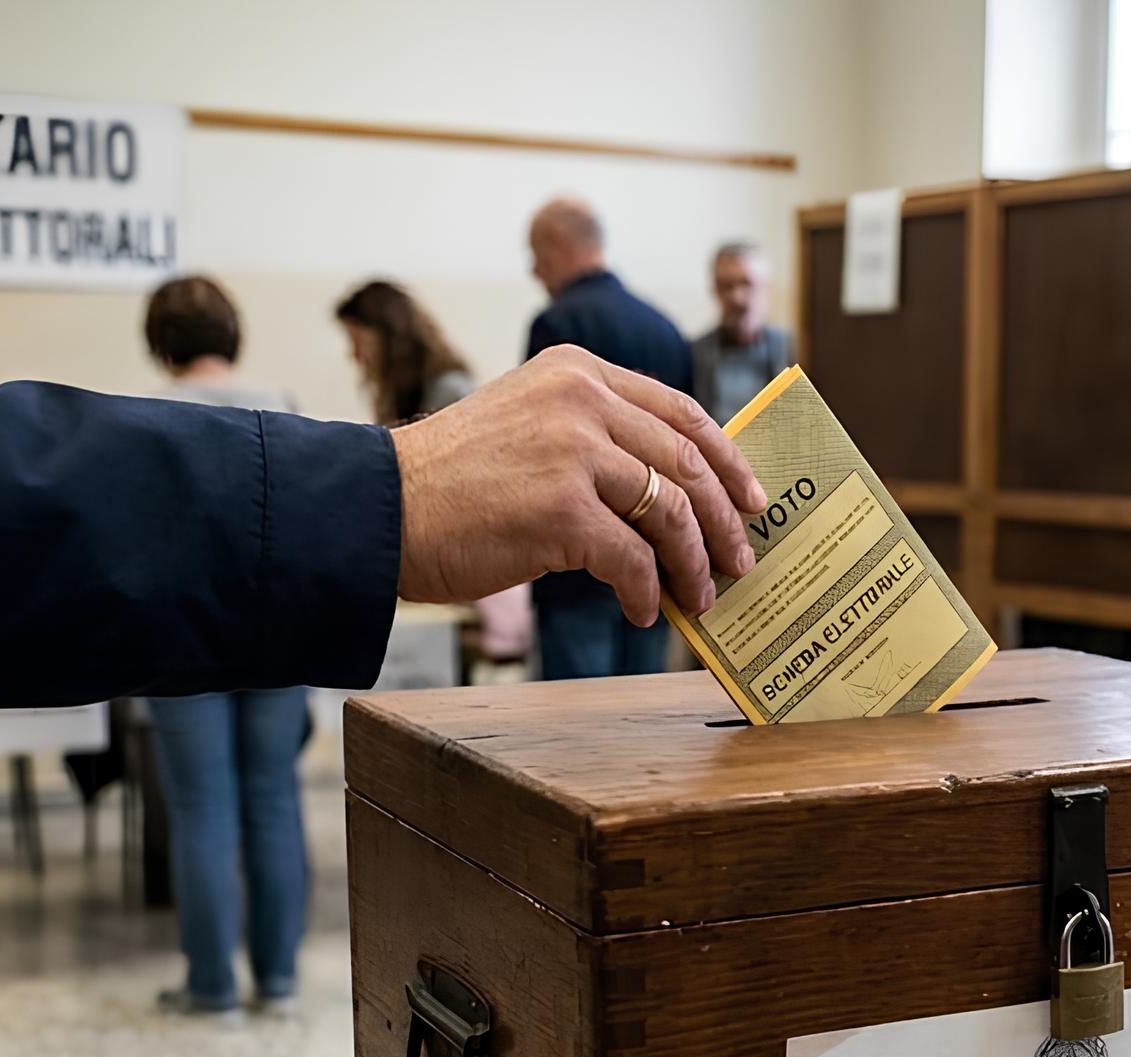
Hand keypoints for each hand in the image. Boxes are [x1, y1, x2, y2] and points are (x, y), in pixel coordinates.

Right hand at [388, 345, 760, 624]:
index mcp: (578, 372)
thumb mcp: (526, 425)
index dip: (725, 458)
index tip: (750, 497)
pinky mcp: (562, 509)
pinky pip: (632, 559)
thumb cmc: (449, 483)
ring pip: (671, 512)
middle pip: (688, 461)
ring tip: (699, 598)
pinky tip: (641, 610)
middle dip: (724, 521)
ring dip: (693, 564)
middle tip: (741, 561)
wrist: (380, 508)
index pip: (679, 409)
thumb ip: (591, 437)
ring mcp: (573, 452)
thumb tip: (665, 496)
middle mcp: (582, 400)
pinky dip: (647, 591)